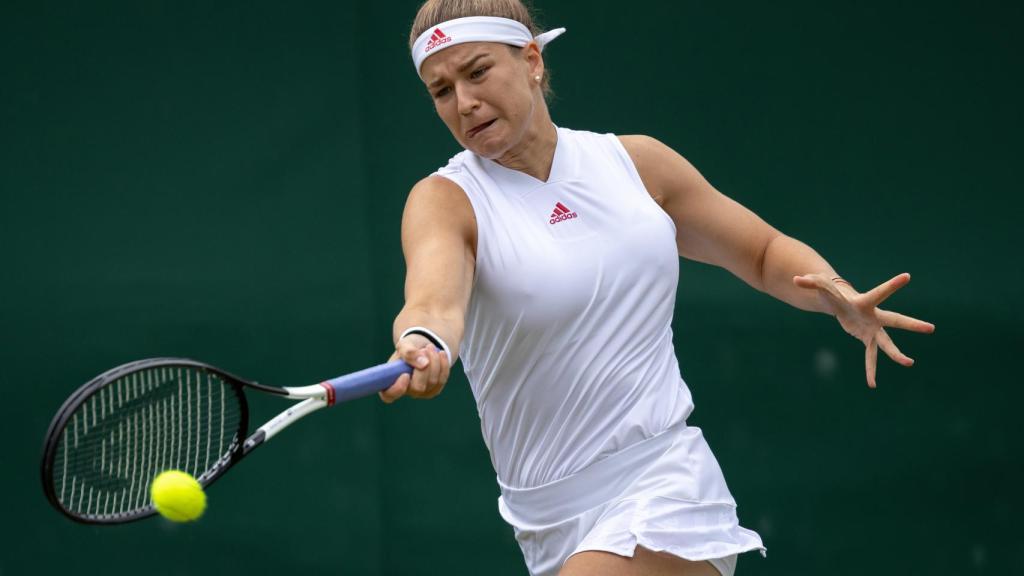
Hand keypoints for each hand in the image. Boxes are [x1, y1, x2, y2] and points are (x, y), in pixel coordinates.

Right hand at [378, 334, 450, 402]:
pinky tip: (441, 353)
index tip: (405, 375)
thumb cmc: (408, 348)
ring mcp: (420, 393)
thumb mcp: (404, 345)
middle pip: (418, 387)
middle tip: (424, 349)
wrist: (422, 347)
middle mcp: (405, 391)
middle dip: (424, 368)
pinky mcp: (434, 390)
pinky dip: (443, 365)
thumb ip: (408, 352)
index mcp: (390, 382)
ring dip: (434, 361)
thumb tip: (424, 364)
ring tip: (430, 347)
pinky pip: (442, 380)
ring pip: (432, 382)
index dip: (397, 389)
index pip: (389, 395)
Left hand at [793, 272, 934, 387]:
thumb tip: (795, 279)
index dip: (892, 285)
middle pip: (895, 320)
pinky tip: (872, 384)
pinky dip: (870, 370)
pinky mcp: (867, 339)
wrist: (840, 303)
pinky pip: (870, 357)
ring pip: (887, 343)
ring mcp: (873, 329)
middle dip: (912, 325)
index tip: (908, 276)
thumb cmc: (832, 292)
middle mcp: (875, 316)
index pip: (879, 292)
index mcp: (865, 301)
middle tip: (931, 328)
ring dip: (896, 354)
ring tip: (909, 363)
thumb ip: (810, 283)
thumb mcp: (821, 286)